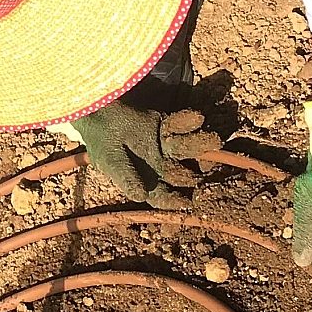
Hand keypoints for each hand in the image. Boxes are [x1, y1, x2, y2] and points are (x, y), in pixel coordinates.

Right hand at [69, 101, 222, 206]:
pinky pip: (180, 126)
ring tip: (213, 140)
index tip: (188, 201)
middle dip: (196, 170)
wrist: (98, 109)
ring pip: (186, 149)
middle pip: (181, 173)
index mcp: (143, 180)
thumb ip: (125, 177)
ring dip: (199, 145)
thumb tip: (140, 197)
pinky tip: (197, 118)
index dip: (175, 201)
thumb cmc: (102, 139)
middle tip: (210, 167)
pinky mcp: (166, 126)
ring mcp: (163, 147)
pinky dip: (188, 122)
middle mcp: (157, 167)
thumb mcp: (111, 160)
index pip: (162, 196)